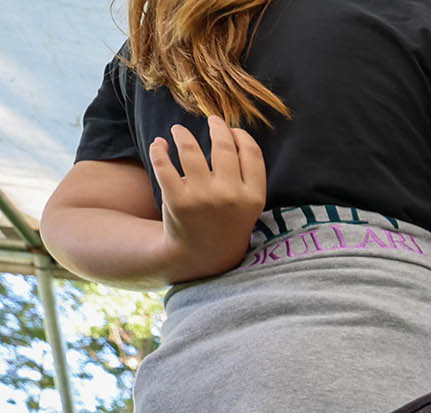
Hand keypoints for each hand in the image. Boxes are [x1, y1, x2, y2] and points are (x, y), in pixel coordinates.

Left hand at [150, 115, 265, 279]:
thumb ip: (247, 177)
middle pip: (223, 147)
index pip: (251, 153)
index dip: (241, 136)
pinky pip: (164, 165)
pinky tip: (160, 145)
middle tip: (211, 120)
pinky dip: (159, 150)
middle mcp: (230, 195)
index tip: (233, 130)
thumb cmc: (227, 225)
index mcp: (253, 197)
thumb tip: (232, 134)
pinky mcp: (177, 200)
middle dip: (216, 127)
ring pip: (191, 150)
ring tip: (178, 131)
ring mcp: (202, 198)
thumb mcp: (249, 207)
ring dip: (182, 134)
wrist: (202, 256)